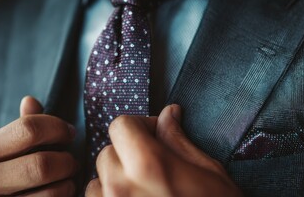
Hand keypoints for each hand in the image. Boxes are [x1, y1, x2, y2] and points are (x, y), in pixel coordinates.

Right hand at [0, 96, 77, 196]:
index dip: (57, 128)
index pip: (28, 129)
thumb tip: (31, 101)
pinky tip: (57, 194)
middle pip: (41, 165)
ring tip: (66, 181)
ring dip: (67, 185)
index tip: (69, 133)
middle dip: (66, 161)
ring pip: (50, 193)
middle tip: (72, 162)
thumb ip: (16, 130)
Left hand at [86, 105, 242, 196]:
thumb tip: (169, 113)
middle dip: (127, 154)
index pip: (120, 125)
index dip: (139, 126)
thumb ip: (178, 140)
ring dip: (113, 182)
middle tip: (150, 166)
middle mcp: (121, 188)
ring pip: (95, 182)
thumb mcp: (208, 172)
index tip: (152, 135)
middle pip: (107, 152)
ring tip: (140, 193)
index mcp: (149, 165)